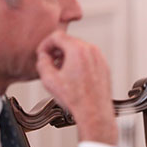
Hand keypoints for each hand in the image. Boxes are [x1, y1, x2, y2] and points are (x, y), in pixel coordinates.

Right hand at [36, 30, 116, 144]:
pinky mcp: (104, 65)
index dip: (45, 44)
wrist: (94, 110)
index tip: (42, 53)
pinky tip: (72, 75)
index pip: (57, 36)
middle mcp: (92, 51)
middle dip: (57, 50)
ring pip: (79, 49)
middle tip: (49, 62)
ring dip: (67, 55)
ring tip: (60, 71)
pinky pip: (88, 57)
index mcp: (78, 50)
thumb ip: (42, 62)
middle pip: (69, 41)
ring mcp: (100, 58)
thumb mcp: (49, 79)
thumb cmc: (76, 98)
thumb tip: (44, 56)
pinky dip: (79, 61)